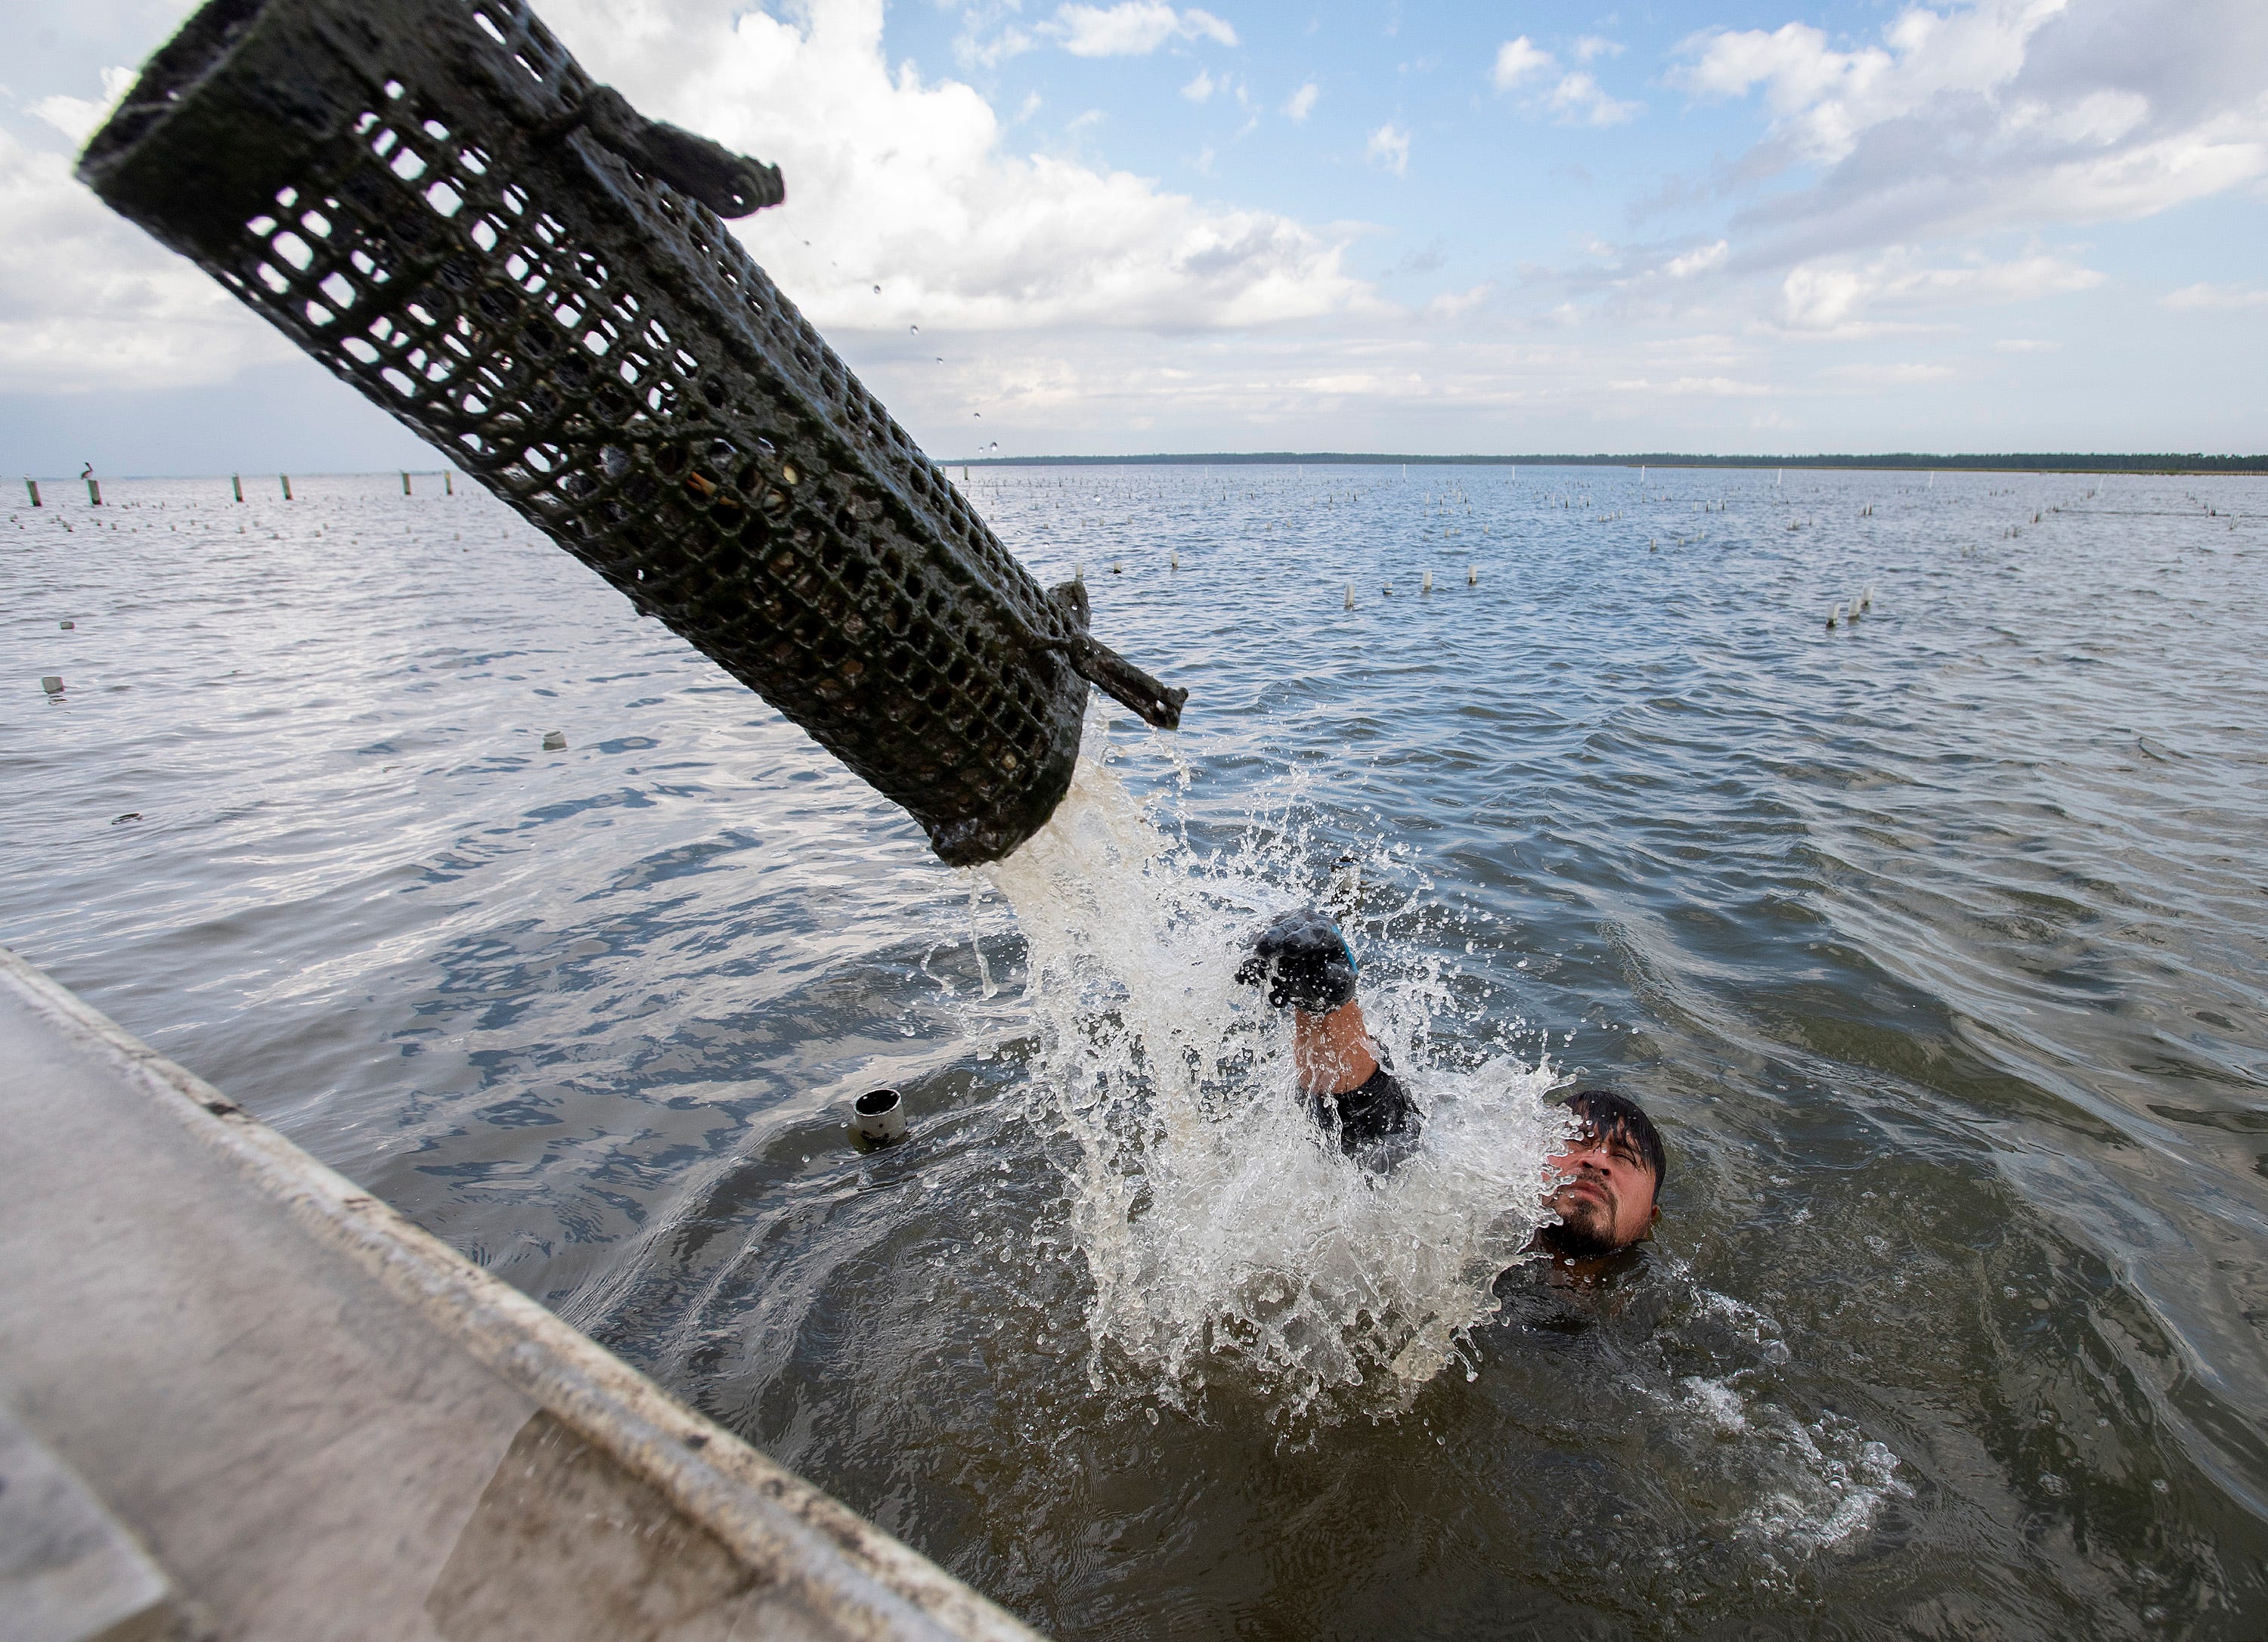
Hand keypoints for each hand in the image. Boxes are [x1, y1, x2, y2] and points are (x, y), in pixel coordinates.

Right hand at [1234, 908, 1358, 1011]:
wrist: (1318, 983)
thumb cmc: (1334, 980)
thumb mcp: (1343, 985)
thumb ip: (1338, 979)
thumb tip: (1326, 972)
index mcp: (1328, 932)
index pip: (1317, 932)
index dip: (1303, 938)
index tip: (1291, 946)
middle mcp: (1304, 924)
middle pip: (1287, 926)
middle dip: (1273, 937)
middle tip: (1262, 949)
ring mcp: (1283, 929)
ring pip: (1266, 935)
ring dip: (1257, 956)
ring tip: (1248, 973)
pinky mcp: (1266, 939)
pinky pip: (1254, 948)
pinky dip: (1248, 965)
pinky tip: (1243, 978)